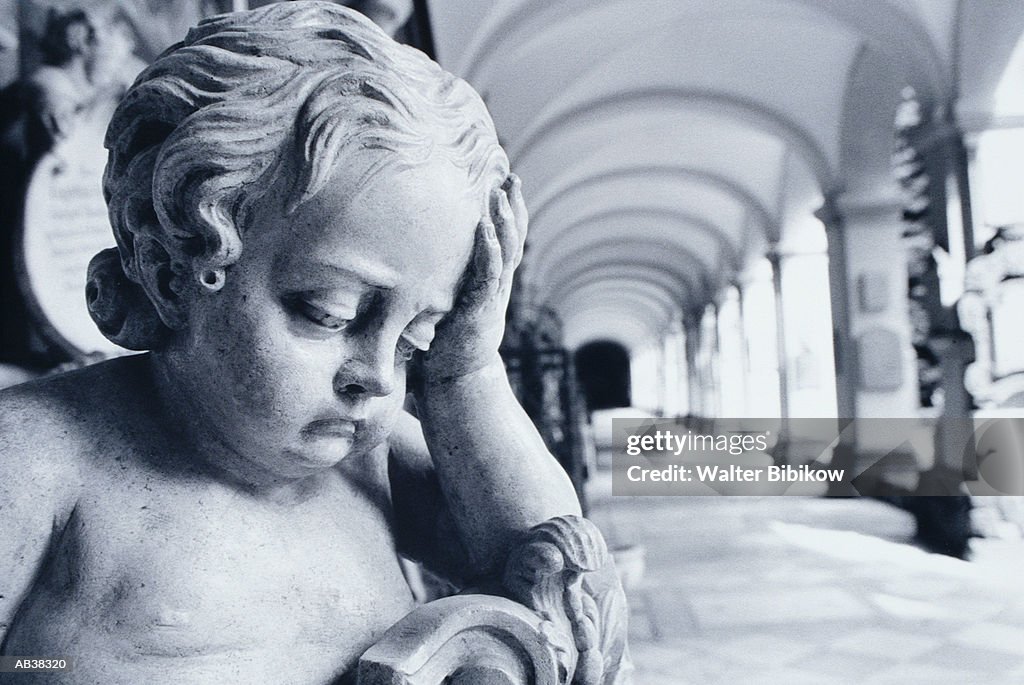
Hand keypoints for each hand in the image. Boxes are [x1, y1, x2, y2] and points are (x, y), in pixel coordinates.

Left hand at [417, 174, 526, 385]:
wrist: (457, 378)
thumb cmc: (445, 338)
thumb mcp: (445, 298)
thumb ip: (442, 275)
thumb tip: (414, 248)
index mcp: (490, 279)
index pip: (505, 238)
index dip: (509, 210)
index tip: (506, 180)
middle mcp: (496, 284)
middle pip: (512, 238)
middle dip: (514, 206)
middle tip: (511, 176)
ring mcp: (491, 297)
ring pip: (505, 252)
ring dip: (504, 221)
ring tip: (500, 193)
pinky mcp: (480, 310)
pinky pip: (487, 276)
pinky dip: (487, 251)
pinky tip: (484, 230)